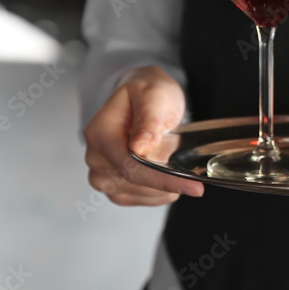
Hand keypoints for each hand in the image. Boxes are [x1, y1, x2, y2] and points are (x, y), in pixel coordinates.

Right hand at [83, 66, 203, 205]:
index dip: (162, 179)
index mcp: (100, 131)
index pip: (129, 165)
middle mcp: (95, 153)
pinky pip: (130, 197)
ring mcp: (100, 169)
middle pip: (130, 182)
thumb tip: (140, 147)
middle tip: (190, 173)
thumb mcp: (154, 95)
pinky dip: (152, 194)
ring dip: (159, 189)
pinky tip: (166, 181)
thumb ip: (148, 119)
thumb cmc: (148, 92)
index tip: (193, 187)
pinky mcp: (110, 180)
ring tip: (177, 170)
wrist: (143, 96)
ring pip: (131, 193)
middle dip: (164, 182)